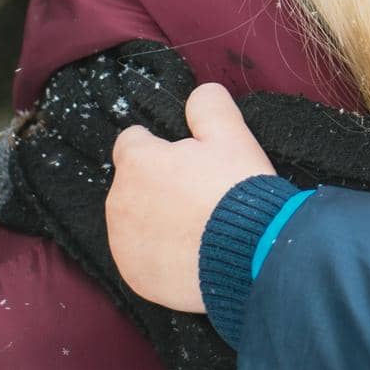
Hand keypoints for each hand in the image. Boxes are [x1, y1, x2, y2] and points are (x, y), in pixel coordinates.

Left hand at [106, 82, 275, 312]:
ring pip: (135, 219)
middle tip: (201, 192)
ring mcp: (123, 243)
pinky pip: (142, 255)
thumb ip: (209, 105)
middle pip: (134, 182)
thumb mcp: (232, 135)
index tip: (190, 158)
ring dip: (158, 217)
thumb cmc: (237, 190)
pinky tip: (192, 251)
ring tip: (199, 224)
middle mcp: (119, 202)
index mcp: (137, 162)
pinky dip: (161, 252)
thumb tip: (198, 94)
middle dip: (160, 183)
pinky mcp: (134, 275)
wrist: (250, 255)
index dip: (162, 145)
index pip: (133, 140)